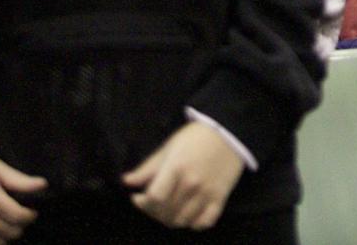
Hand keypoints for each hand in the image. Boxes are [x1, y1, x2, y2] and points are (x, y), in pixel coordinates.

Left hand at [122, 122, 244, 230]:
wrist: (230, 132)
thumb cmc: (196, 137)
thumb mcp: (169, 147)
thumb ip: (148, 167)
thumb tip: (126, 181)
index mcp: (176, 168)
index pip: (154, 198)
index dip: (143, 203)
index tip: (139, 197)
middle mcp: (192, 183)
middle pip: (166, 212)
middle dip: (154, 212)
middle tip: (154, 204)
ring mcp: (207, 192)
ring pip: (182, 220)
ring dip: (172, 219)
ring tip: (170, 209)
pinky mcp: (221, 197)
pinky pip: (204, 222)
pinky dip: (194, 223)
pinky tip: (189, 214)